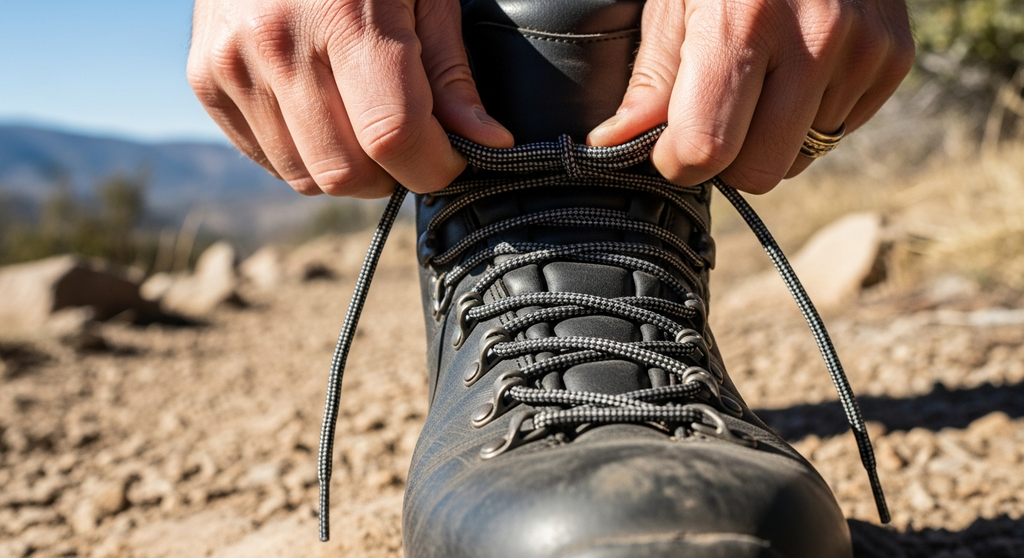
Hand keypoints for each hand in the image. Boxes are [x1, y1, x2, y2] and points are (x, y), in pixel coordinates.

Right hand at [187, 0, 512, 197]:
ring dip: (349, 169)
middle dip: (393, 173)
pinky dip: (307, 156)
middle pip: (347, 171)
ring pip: (306, 177)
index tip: (451, 157)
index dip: (434, 165)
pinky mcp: (205, 81)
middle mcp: (277, 43)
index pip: (393, 136)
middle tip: (409, 140)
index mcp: (344, 16)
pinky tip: (323, 114)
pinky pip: (269, 160)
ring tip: (364, 122)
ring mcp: (232, 65)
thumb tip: (487, 142)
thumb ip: (449, 71)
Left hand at [587, 0, 914, 193]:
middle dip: (727, 158)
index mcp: (744, 23)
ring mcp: (863, 50)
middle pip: (759, 172)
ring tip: (763, 74)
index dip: (677, 159)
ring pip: (800, 158)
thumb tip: (612, 145)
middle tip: (715, 112)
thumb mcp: (674, 2)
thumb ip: (650, 82)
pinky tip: (800, 65)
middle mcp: (814, 38)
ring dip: (771, 136)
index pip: (706, 150)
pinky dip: (811, 115)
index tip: (670, 143)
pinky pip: (837, 133)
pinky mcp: (894, 57)